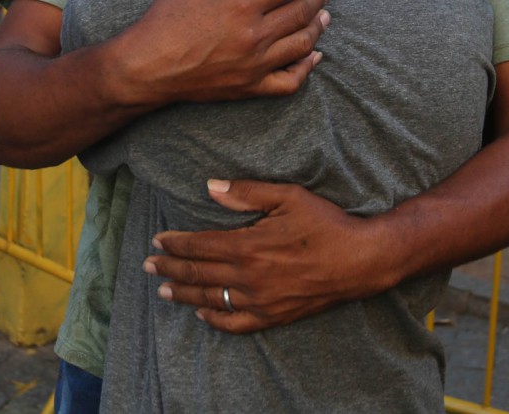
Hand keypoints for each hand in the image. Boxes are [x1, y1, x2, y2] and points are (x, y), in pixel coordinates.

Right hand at [113, 0, 331, 107]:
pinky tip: (313, 56)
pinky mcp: (251, 87)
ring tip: (325, 17)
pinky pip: (290, 81)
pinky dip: (306, 68)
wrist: (147, 68)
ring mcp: (256, 64)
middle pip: (301, 13)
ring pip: (302, 44)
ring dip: (317, 28)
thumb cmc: (164, 20)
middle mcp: (255, 35)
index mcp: (242, 5)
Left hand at [145, 179, 391, 333]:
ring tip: (163, 288)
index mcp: (247, 245)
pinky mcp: (273, 315)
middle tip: (148, 263)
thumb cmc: (326, 224)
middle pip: (197, 272)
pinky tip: (202, 312)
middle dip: (169, 267)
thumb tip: (211, 186)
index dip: (174, 243)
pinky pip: (236, 323)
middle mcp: (248, 276)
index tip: (157, 240)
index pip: (198, 246)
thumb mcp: (288, 197)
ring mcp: (259, 300)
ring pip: (210, 298)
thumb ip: (247, 192)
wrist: (360, 260)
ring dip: (183, 292)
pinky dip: (215, 318)